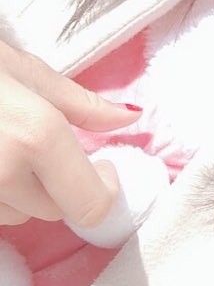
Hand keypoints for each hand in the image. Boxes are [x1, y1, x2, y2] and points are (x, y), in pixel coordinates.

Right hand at [0, 38, 140, 228]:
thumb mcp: (23, 70)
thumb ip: (79, 103)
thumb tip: (129, 117)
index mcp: (35, 136)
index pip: (90, 203)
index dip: (102, 189)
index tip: (101, 167)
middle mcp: (2, 173)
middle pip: (52, 209)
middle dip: (56, 183)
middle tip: (40, 143)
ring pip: (13, 214)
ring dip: (17, 190)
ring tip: (0, 143)